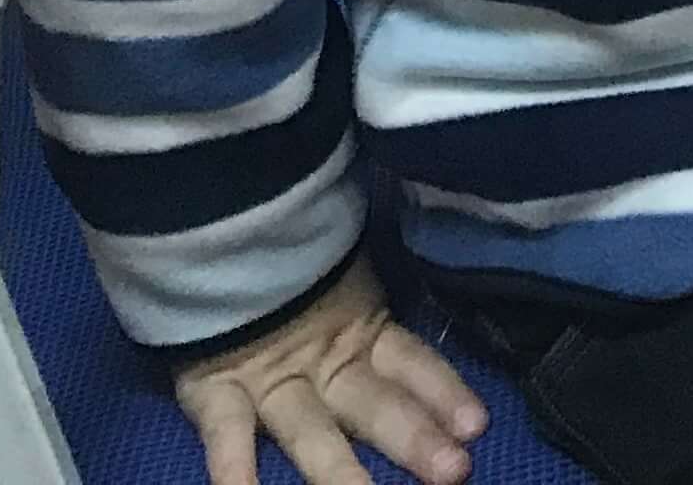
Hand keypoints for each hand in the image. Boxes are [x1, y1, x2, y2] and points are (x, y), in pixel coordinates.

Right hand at [170, 255, 486, 484]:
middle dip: (413, 438)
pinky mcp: (215, 389)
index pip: (413, 363)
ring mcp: (269, 379)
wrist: (215, 232)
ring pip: (309, 431)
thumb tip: (443, 367)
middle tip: (454, 472)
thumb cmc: (289, 267)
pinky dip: (233, 464)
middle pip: (373, 406)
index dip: (444, 391)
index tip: (478, 425)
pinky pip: (224, 431)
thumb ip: (380, 325)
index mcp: (361, 333)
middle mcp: (323, 363)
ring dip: (338, 470)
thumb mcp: (347, 288)